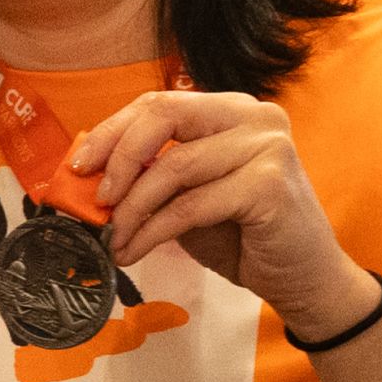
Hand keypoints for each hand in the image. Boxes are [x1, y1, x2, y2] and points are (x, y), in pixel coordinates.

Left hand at [72, 90, 371, 341]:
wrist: (302, 278)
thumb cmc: (243, 235)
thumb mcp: (188, 196)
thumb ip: (152, 175)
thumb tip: (88, 175)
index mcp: (232, 109)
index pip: (159, 103)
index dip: (112, 132)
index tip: (79, 166)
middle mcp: (255, 115)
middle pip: (164, 116)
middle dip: (117, 157)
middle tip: (94, 199)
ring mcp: (267, 146)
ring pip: (173, 168)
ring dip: (131, 210)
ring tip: (111, 240)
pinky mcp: (270, 185)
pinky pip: (190, 206)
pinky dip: (152, 231)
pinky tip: (133, 251)